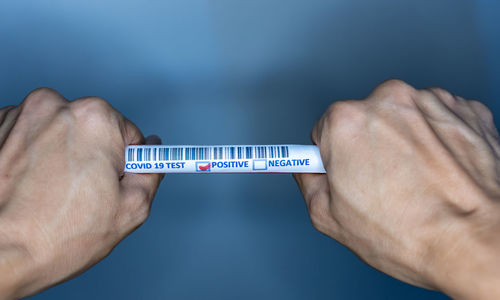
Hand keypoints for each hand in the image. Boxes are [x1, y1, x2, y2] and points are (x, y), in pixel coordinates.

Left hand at [0, 88, 162, 298]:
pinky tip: (28, 185)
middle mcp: (55, 106)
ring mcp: (19, 115)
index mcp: (95, 119)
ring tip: (50, 192)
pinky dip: (32, 155)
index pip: (128, 134)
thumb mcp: (130, 209)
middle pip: (92, 129)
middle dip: (92, 156)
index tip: (110, 181)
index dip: (123, 164)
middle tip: (80, 194)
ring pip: (59, 132)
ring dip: (60, 155)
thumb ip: (151, 173)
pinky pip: (29, 137)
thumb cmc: (55, 236)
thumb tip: (154, 154)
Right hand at [295, 80, 499, 298]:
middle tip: (385, 186)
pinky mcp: (466, 109)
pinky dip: (438, 141)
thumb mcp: (330, 219)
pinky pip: (438, 121)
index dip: (334, 157)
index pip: (324, 131)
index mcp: (347, 121)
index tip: (345, 169)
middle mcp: (388, 99)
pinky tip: (442, 172)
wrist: (481, 243)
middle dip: (369, 148)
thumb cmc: (411, 234)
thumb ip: (308, 182)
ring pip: (404, 120)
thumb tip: (308, 168)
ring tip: (419, 182)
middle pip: (365, 121)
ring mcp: (431, 101)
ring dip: (406, 143)